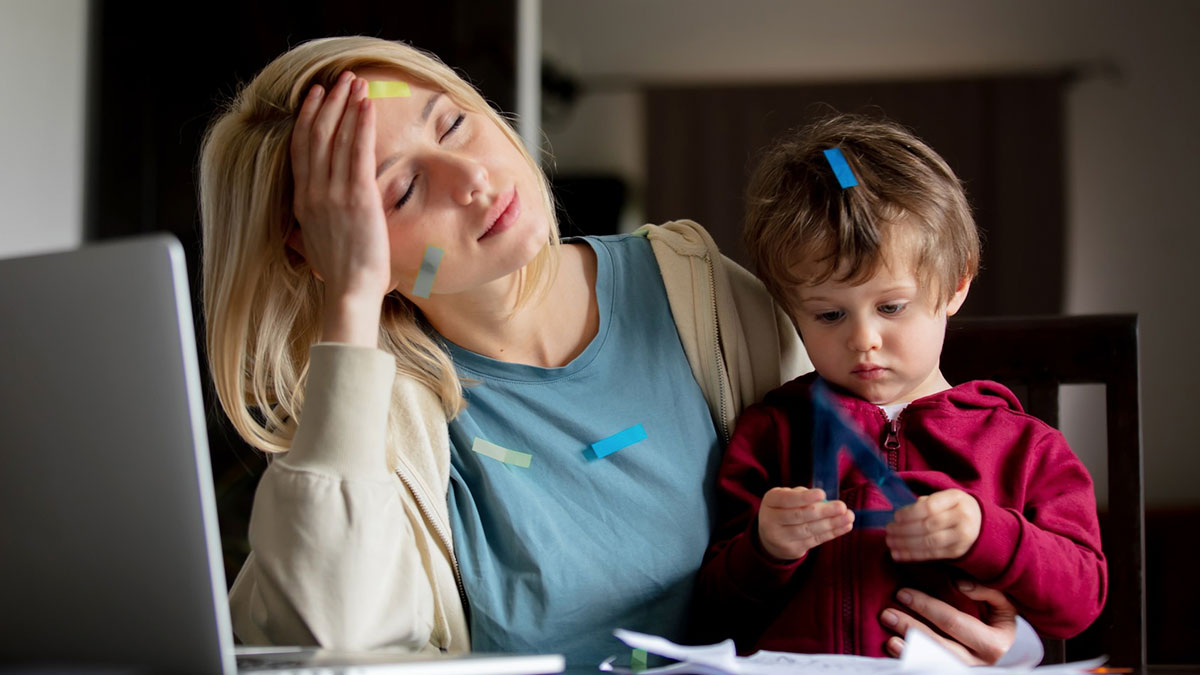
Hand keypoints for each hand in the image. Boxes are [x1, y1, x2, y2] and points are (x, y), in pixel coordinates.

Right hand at [290, 71, 392, 308]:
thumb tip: (300, 226)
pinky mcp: (357, 198)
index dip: (307, 118)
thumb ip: (307, 228)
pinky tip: (367, 107)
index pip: (301, 149)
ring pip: (337, 139)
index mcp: (303, 202)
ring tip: (356, 83)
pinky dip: (361, 126)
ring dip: (347, 106)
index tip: (314, 96)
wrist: (350, 292)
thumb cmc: (339, 276)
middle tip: (339, 79)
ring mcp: (334, 194)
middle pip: (317, 136)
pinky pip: (358, 153)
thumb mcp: (314, 246)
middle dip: (329, 103)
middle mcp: (314, 193)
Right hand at [757, 487, 853, 559]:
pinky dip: (832, 533)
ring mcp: (780, 538)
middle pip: (799, 516)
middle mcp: (771, 521)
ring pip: (809, 530)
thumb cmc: (784, 509)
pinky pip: (815, 540)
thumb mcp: (786, 497)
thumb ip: (802, 496)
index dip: (805, 498)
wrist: (770, 536)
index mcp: (770, 502)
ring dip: (832, 524)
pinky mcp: (792, 550)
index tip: (822, 494)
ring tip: (848, 517)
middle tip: (841, 506)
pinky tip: (844, 526)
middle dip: (823, 512)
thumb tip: (826, 501)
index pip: (787, 499)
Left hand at [880, 583, 1017, 664]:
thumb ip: (987, 590)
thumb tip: (959, 585)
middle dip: (911, 627)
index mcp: (994, 643)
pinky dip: (911, 659)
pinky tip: (895, 649)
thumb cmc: (999, 621)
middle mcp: (982, 663)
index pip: (953, 622)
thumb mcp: (1004, 604)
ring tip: (889, 638)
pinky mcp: (954, 673)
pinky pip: (930, 668)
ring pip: (934, 662)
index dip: (926, 607)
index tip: (903, 593)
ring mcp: (968, 672)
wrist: (1009, 650)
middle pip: (939, 645)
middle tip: (886, 613)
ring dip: (909, 649)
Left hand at [886, 489, 980, 560]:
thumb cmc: (953, 507)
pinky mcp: (957, 552)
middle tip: (888, 530)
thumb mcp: (944, 498)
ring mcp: (962, 537)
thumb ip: (925, 503)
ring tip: (890, 542)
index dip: (910, 513)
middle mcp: (962, 517)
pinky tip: (898, 555)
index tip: (896, 516)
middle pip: (927, 526)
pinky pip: (931, 555)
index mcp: (956, 498)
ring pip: (928, 543)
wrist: (980, 523)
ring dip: (905, 544)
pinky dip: (912, 555)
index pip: (930, 506)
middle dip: (904, 530)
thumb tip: (900, 515)